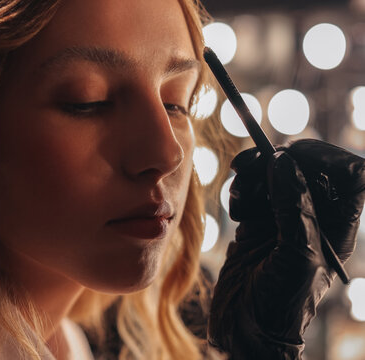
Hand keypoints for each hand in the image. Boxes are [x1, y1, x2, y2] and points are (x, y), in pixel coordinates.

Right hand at [207, 139, 364, 359]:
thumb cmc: (281, 304)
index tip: (288, 154)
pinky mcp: (256, 220)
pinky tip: (236, 212)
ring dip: (251, 176)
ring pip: (272, 173)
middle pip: (303, 165)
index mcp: (336, 225)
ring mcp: (281, 216)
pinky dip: (239, 191)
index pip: (347, 174)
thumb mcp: (297, 255)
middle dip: (274, 160)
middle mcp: (311, 216)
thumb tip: (282, 160)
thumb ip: (293, 206)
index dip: (324, 156)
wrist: (246, 328)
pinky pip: (250, 189)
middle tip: (247, 167)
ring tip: (239, 200)